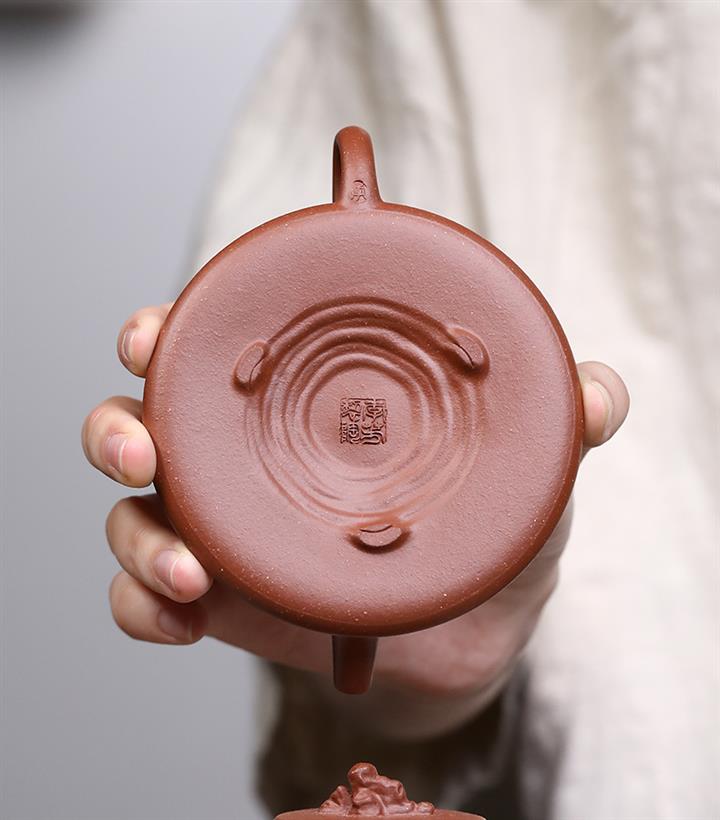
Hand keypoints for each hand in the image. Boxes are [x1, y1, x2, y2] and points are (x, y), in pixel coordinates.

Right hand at [82, 304, 628, 736]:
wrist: (470, 631)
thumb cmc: (483, 525)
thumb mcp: (525, 466)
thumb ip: (563, 421)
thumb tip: (601, 392)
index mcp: (294, 400)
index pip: (207, 345)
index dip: (162, 329)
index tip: (153, 333)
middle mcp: (242, 454)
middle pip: (140, 418)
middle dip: (115, 425)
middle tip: (141, 446)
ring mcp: (222, 528)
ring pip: (132, 514)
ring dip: (136, 536)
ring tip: (189, 573)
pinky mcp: (218, 600)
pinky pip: (146, 600)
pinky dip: (143, 608)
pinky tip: (182, 615)